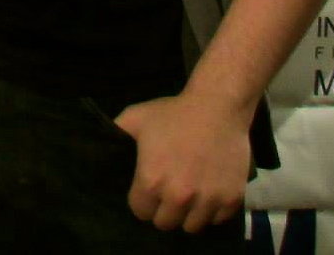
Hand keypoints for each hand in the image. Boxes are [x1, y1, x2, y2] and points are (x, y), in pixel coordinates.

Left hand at [114, 93, 249, 232]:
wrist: (218, 106)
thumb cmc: (174, 112)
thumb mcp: (136, 118)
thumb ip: (116, 134)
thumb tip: (102, 146)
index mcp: (151, 182)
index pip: (141, 212)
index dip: (143, 202)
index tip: (148, 192)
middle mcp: (179, 197)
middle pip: (165, 224)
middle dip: (164, 210)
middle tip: (169, 194)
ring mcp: (207, 200)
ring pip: (192, 227)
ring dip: (188, 215)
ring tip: (189, 198)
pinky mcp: (231, 200)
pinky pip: (217, 219)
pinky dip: (213, 211)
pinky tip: (208, 194)